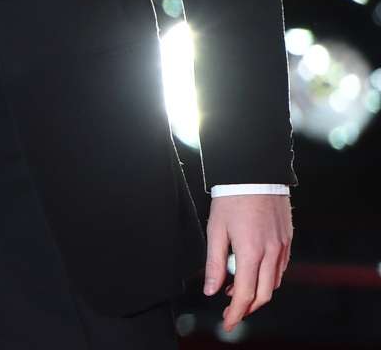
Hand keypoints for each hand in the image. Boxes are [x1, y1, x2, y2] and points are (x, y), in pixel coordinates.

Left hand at [205, 193, 292, 331]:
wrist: (254, 174)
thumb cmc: (232, 198)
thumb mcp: (215, 230)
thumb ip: (213, 263)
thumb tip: (210, 289)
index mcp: (251, 252)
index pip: (244, 294)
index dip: (235, 313)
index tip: (227, 322)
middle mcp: (271, 253)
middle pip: (263, 295)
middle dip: (247, 308)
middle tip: (230, 311)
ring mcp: (283, 247)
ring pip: (274, 284)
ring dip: (257, 293)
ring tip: (235, 291)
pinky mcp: (287, 241)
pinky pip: (281, 269)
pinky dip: (268, 279)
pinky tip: (253, 274)